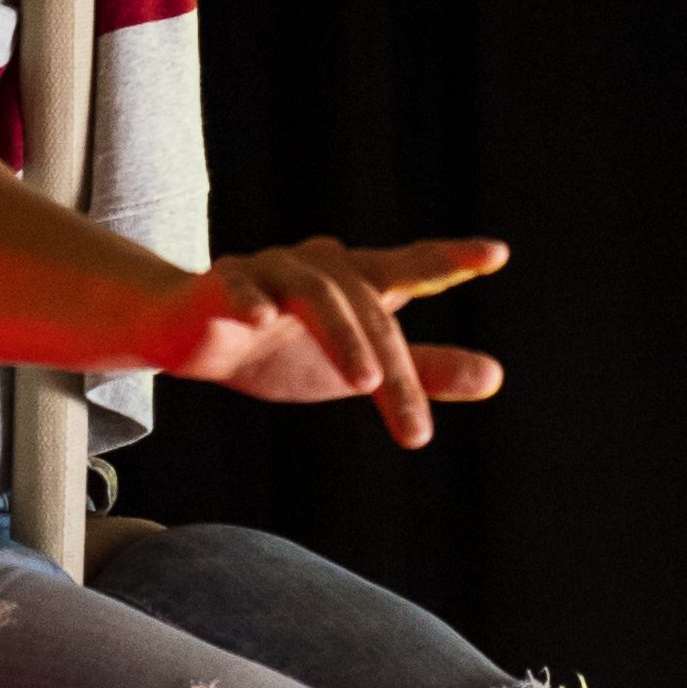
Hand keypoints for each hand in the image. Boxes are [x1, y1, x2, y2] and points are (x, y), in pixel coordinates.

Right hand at [163, 236, 509, 448]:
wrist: (190, 334)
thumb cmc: (282, 346)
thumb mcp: (358, 365)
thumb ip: (423, 370)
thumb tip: (496, 377)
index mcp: (356, 283)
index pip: (410, 268)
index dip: (450, 260)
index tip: (496, 255)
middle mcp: (319, 268)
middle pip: (369, 308)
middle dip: (395, 370)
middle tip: (416, 432)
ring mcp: (268, 272)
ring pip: (316, 297)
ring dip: (342, 337)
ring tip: (366, 383)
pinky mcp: (219, 286)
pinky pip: (236, 288)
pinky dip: (249, 300)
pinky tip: (259, 320)